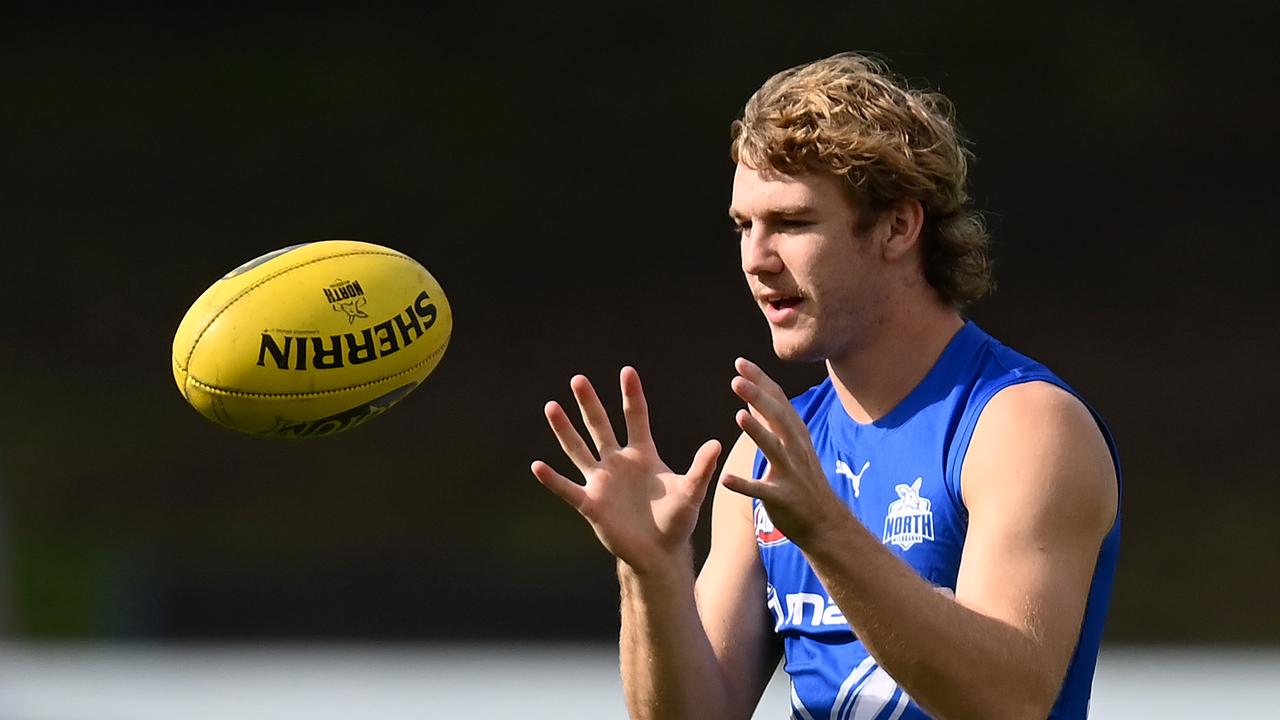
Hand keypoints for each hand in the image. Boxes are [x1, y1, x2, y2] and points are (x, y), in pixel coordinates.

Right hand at [531, 366, 721, 573]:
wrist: (659, 553)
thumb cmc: (677, 520)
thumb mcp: (691, 492)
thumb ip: (701, 468)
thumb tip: (717, 443)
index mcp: (643, 454)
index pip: (635, 417)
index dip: (631, 395)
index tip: (627, 371)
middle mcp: (618, 462)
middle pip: (601, 426)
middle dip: (590, 403)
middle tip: (578, 379)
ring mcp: (602, 482)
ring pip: (579, 450)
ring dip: (565, 430)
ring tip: (551, 407)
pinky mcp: (591, 504)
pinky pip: (568, 489)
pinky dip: (553, 479)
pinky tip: (537, 466)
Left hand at [721, 357, 843, 544]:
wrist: (825, 522)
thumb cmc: (803, 480)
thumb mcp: (793, 445)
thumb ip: (774, 421)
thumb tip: (755, 394)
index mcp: (795, 435)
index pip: (778, 401)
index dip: (760, 381)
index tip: (740, 362)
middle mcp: (795, 449)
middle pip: (777, 417)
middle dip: (758, 397)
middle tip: (736, 379)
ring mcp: (790, 474)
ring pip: (773, 449)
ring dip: (757, 432)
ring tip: (739, 415)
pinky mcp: (783, 498)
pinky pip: (761, 491)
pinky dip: (744, 485)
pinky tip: (726, 479)